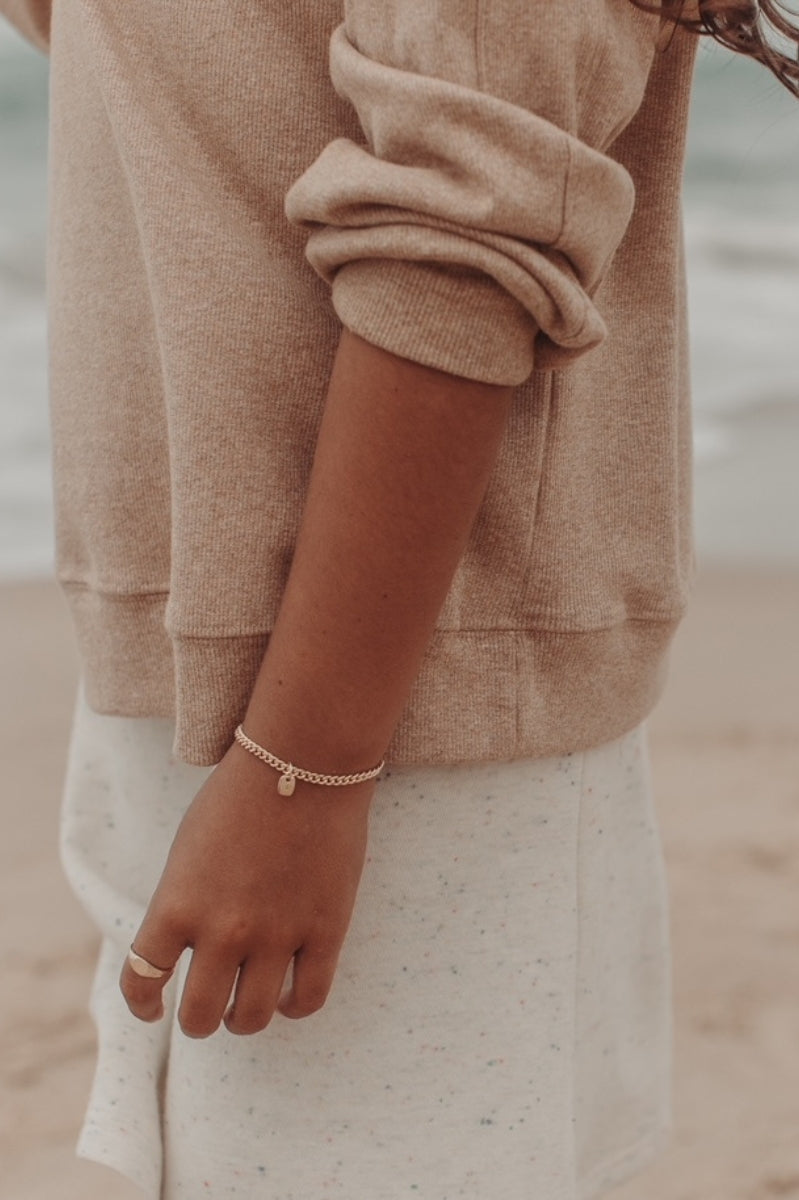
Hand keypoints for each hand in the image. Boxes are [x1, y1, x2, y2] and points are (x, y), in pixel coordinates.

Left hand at [119, 740, 374, 1036]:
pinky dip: (294, 1007)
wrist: (303, 761)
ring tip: (249, 1004)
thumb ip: (184, 904)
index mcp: (177, 904)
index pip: (143, 981)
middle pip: (200, 1015)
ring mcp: (277, 932)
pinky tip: (290, 996)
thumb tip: (189, 951)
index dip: (143, 1004)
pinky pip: (308, 998)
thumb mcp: (189, 850)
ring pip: (252, 1018)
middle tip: (210, 1006)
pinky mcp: (325, 929)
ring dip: (245, 1018)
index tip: (152, 1010)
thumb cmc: (241, 796)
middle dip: (200, 1019)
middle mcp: (223, 928)